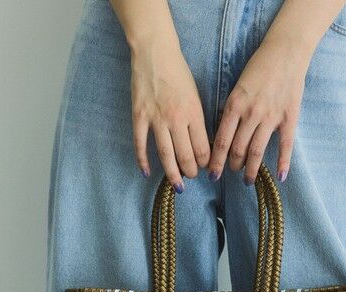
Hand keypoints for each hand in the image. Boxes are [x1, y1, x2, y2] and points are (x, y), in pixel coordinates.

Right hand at [130, 36, 210, 191]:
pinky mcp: (139, 117)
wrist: (155, 53)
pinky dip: (143, 160)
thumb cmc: (178, 73)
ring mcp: (156, 119)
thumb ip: (198, 120)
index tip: (206, 168)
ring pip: (166, 155)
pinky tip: (147, 172)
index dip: (205, 163)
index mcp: (193, 113)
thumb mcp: (196, 96)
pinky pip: (141, 144)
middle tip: (192, 177)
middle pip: (186, 156)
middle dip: (191, 171)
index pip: (203, 148)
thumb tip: (202, 144)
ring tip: (178, 186)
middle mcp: (176, 119)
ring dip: (173, 174)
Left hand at [208, 36, 309, 184]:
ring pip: (257, 151)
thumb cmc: (258, 68)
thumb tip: (222, 138)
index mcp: (234, 105)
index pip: (221, 141)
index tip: (212, 175)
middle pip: (238, 149)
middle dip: (232, 165)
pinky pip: (285, 145)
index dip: (216, 161)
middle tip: (231, 172)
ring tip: (247, 180)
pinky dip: (282, 162)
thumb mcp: (236, 89)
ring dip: (251, 169)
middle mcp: (251, 113)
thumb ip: (230, 113)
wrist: (286, 51)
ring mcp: (271, 116)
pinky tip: (280, 177)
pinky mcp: (289, 117)